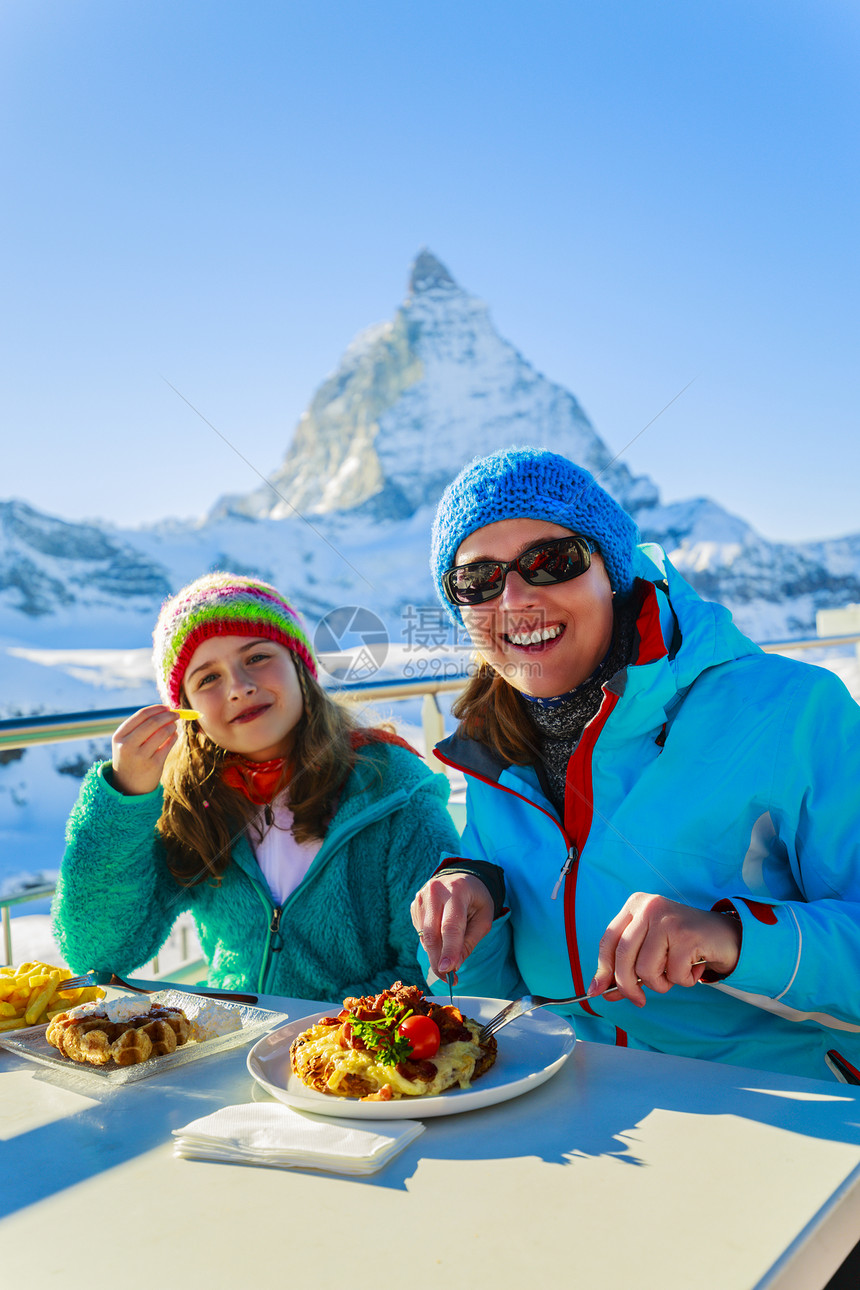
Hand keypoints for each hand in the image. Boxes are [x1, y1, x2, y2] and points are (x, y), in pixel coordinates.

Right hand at [111, 705, 180, 795]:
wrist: (128, 786)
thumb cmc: (130, 758)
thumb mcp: (127, 742)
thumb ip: (141, 727)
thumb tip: (166, 710)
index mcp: (119, 736)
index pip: (141, 715)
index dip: (157, 709)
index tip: (167, 707)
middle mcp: (127, 746)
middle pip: (153, 722)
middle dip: (168, 715)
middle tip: (177, 714)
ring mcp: (140, 756)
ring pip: (162, 733)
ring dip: (172, 726)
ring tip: (174, 726)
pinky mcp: (153, 765)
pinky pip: (168, 746)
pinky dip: (174, 737)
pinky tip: (174, 736)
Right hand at [410, 873, 494, 979]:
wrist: (460, 878)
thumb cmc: (476, 899)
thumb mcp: (483, 918)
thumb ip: (469, 941)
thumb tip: (454, 966)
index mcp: (457, 891)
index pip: (451, 925)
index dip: (449, 950)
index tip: (448, 970)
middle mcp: (435, 891)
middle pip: (432, 933)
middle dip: (438, 959)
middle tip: (447, 978)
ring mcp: (421, 897)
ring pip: (424, 935)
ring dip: (434, 954)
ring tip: (447, 964)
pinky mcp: (414, 905)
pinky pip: (420, 932)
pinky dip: (431, 944)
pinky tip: (442, 942)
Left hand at [588, 892, 740, 1007]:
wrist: (727, 936)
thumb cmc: (684, 944)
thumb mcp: (651, 949)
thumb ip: (627, 966)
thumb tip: (601, 990)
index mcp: (635, 905)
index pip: (609, 940)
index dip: (602, 969)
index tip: (597, 991)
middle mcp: (649, 907)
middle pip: (623, 956)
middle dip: (627, 985)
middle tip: (638, 1000)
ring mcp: (667, 920)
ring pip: (646, 969)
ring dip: (661, 983)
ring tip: (676, 972)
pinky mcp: (687, 935)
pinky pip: (673, 974)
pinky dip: (684, 980)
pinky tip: (694, 967)